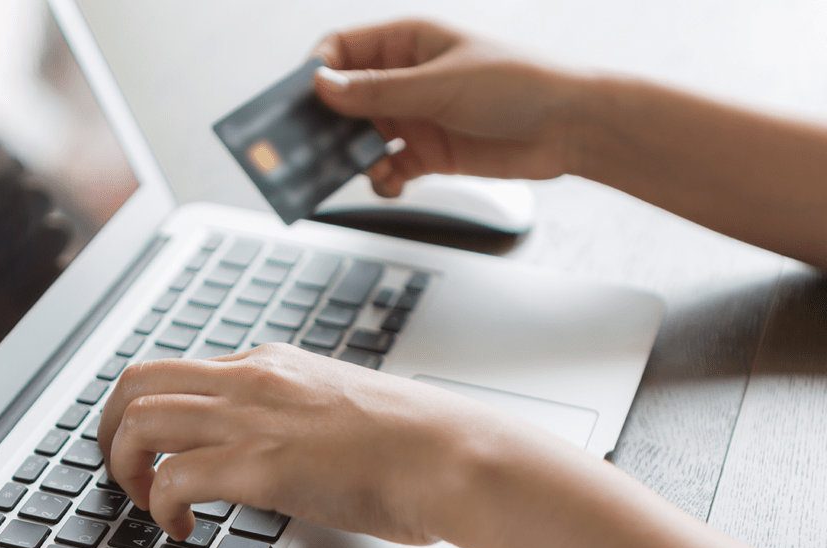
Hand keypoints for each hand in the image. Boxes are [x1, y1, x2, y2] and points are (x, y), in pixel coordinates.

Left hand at [97, 343, 486, 543]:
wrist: (449, 454)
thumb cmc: (412, 440)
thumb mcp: (338, 408)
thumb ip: (295, 418)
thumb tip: (276, 449)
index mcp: (272, 363)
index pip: (180, 369)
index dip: (150, 409)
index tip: (150, 444)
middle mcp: (252, 379)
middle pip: (138, 381)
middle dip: (112, 429)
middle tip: (123, 468)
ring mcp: (251, 418)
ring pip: (140, 421)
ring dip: (125, 466)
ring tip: (144, 500)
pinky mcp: (258, 465)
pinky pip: (172, 478)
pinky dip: (160, 508)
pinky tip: (184, 530)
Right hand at [312, 19, 581, 195]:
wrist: (568, 128)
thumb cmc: (517, 85)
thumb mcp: (439, 85)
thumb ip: (378, 91)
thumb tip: (322, 87)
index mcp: (407, 42)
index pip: (343, 49)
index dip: (317, 72)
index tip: (300, 101)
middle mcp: (406, 79)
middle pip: (346, 99)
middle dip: (328, 123)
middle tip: (309, 147)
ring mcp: (416, 117)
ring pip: (363, 137)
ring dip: (354, 156)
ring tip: (358, 169)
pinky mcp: (428, 153)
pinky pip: (389, 168)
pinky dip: (383, 179)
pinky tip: (391, 183)